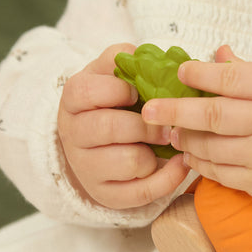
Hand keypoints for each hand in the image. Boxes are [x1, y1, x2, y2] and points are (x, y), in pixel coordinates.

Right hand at [57, 44, 189, 209]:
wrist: (96, 145)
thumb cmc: (111, 103)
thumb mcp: (110, 75)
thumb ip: (125, 60)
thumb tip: (147, 56)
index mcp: (73, 100)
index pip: (90, 91)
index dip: (121, 90)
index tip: (139, 93)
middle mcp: (73, 135)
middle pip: (112, 128)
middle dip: (147, 125)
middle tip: (165, 124)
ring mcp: (87, 168)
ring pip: (130, 161)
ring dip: (155, 152)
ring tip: (162, 144)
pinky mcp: (106, 195)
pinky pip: (143, 191)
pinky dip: (168, 178)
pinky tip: (179, 163)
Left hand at [141, 45, 251, 219]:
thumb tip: (214, 54)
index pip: (232, 78)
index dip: (200, 75)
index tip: (179, 72)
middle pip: (213, 116)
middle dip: (174, 111)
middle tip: (148, 109)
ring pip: (211, 149)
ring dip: (185, 139)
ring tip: (169, 131)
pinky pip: (221, 175)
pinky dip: (201, 164)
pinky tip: (190, 154)